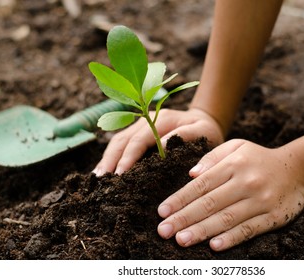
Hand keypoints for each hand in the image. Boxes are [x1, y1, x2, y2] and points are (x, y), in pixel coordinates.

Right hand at [92, 108, 223, 174]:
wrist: (204, 121)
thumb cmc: (206, 130)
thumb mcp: (202, 132)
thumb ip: (184, 136)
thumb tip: (163, 146)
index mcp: (161, 119)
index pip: (139, 140)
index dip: (128, 157)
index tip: (120, 175)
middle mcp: (145, 120)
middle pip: (122, 140)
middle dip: (110, 160)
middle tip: (101, 181)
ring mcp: (140, 125)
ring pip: (117, 141)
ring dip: (107, 159)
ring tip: (98, 179)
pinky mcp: (138, 133)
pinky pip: (121, 144)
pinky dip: (112, 158)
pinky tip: (105, 171)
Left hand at [157, 139, 303, 250]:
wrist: (298, 169)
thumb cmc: (259, 158)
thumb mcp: (237, 147)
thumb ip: (213, 157)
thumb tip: (191, 174)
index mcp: (234, 164)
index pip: (201, 184)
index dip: (180, 198)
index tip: (162, 211)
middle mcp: (247, 182)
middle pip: (210, 203)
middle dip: (184, 218)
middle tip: (163, 231)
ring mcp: (261, 200)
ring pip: (227, 218)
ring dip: (202, 230)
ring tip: (181, 240)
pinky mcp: (274, 216)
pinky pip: (249, 229)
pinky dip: (232, 238)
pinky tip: (214, 246)